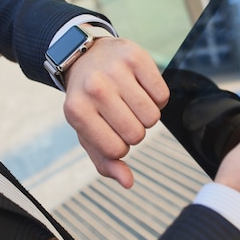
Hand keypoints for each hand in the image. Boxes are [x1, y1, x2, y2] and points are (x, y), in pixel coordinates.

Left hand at [63, 37, 169, 187]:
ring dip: (147, 115)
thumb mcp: (88, 132)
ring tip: (131, 102)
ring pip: (153, 117)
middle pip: (137, 134)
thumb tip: (128, 182)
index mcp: (77, 111)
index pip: (117, 151)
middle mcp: (94, 88)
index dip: (120, 146)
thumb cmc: (89, 101)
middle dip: (135, 131)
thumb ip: (105, 162)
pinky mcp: (135, 56)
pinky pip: (163, 95)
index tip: (111, 131)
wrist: (86, 57)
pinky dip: (157, 98)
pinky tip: (141, 88)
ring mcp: (114, 70)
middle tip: (122, 114)